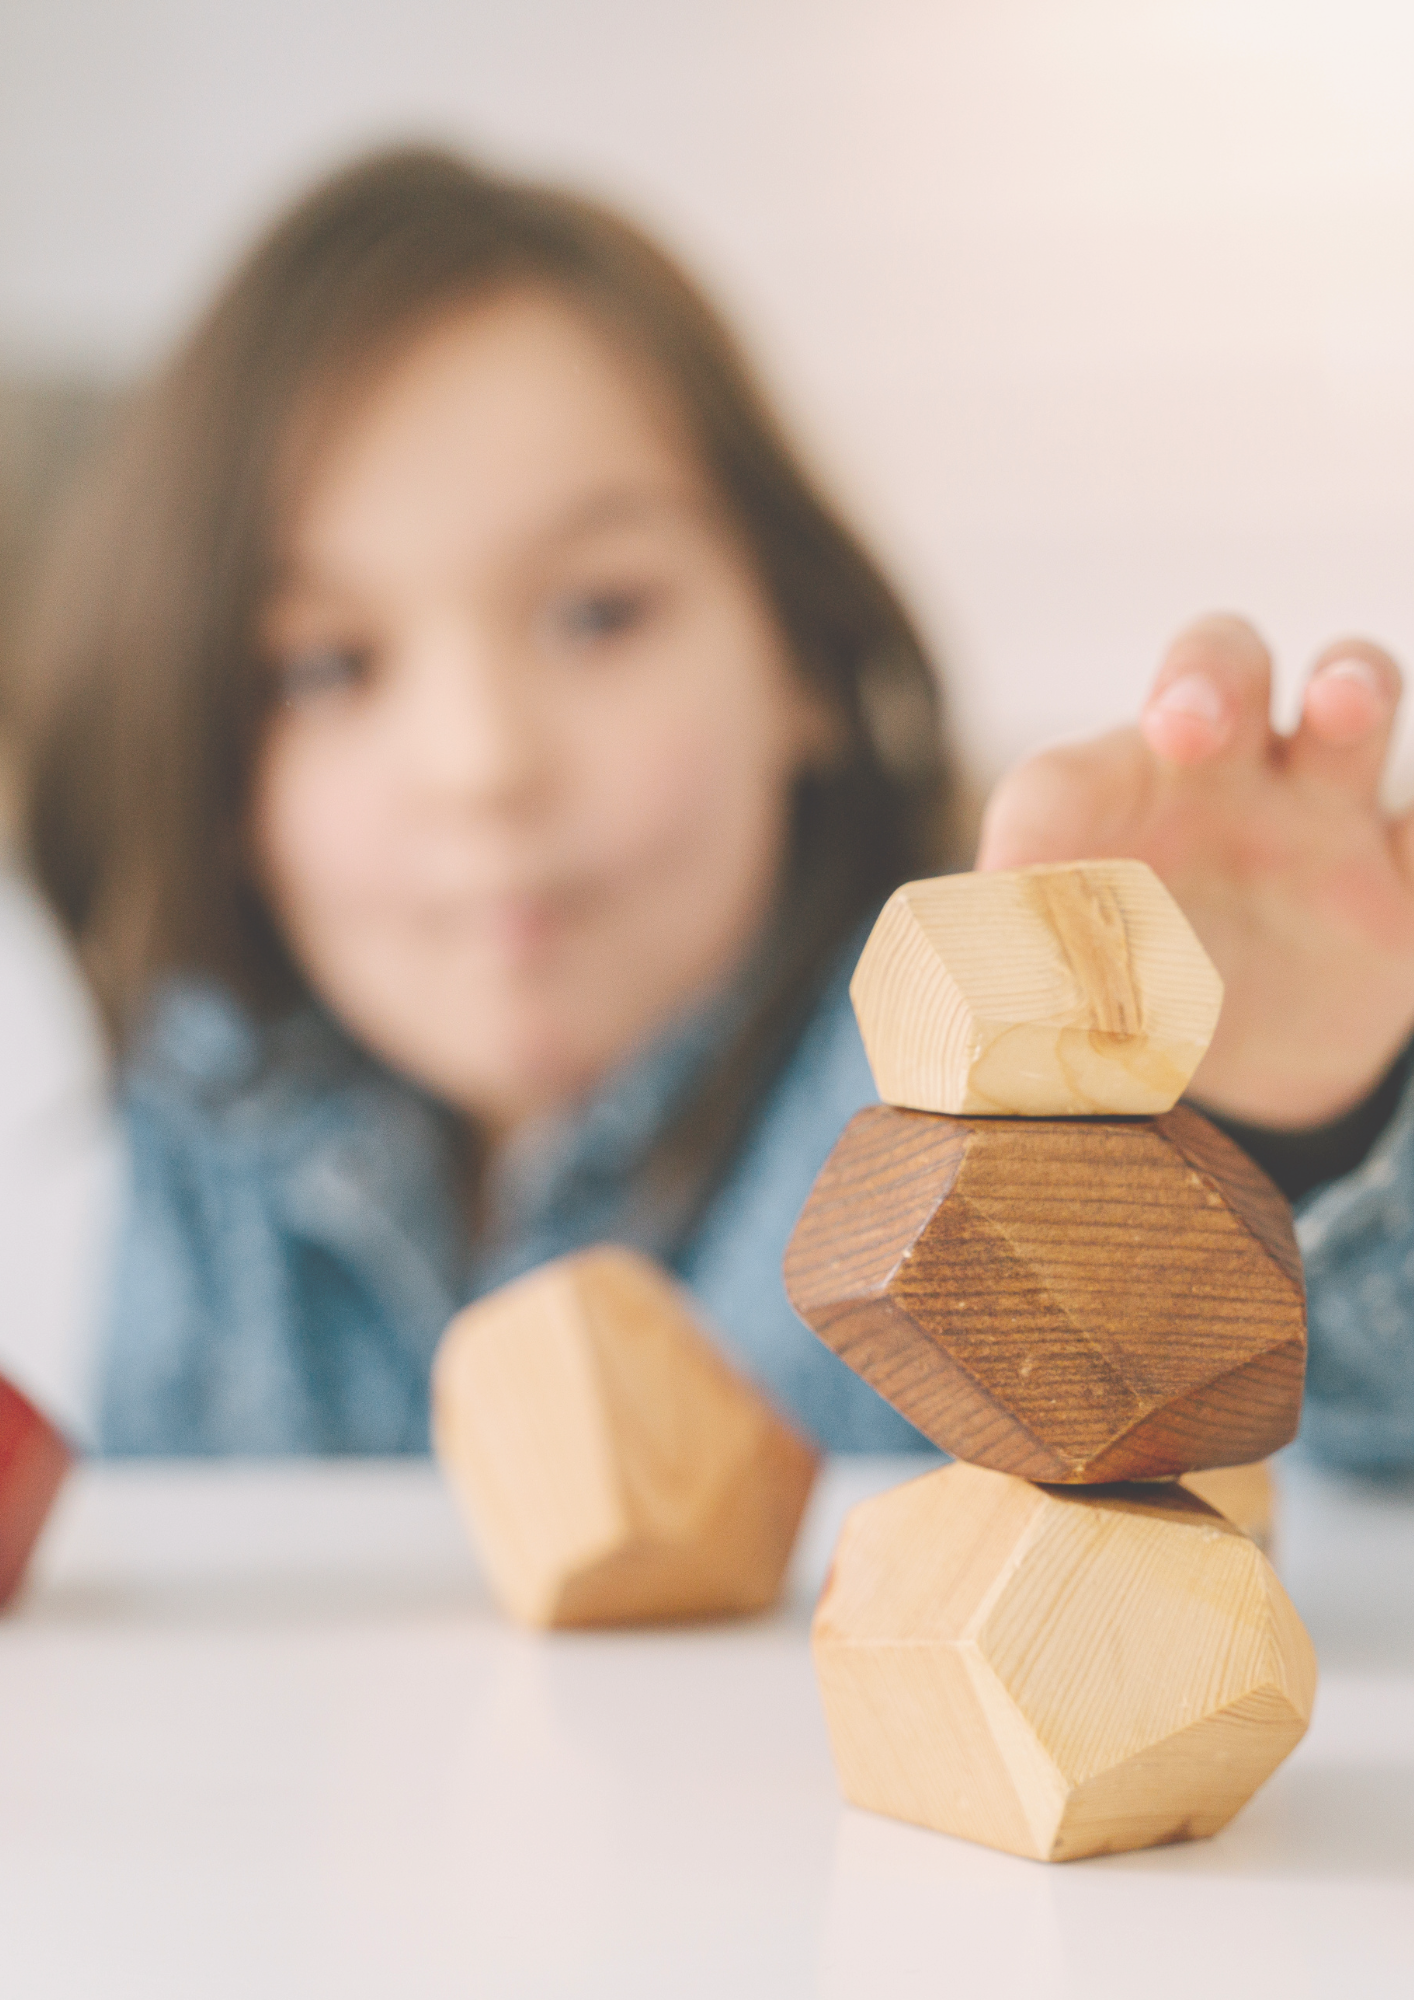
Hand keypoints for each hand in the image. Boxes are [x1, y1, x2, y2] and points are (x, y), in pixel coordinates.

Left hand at [976, 615, 1413, 1127]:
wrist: (1235, 1065)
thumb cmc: (1120, 992)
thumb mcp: (1053, 1003)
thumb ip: (1014, 999)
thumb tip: (977, 1027)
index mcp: (1105, 800)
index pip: (1062, 781)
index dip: (1035, 822)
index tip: (1011, 887)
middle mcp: (1216, 777)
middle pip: (1217, 666)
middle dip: (1203, 677)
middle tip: (1183, 728)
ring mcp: (1319, 817)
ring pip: (1349, 706)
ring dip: (1351, 686)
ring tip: (1341, 703)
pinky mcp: (1398, 889)